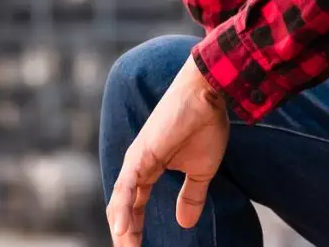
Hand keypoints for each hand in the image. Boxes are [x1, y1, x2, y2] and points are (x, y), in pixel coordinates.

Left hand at [105, 56, 231, 245]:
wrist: (208, 95)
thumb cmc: (204, 125)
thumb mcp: (200, 172)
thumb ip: (190, 197)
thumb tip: (185, 222)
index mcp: (148, 169)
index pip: (134, 205)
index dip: (133, 228)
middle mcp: (136, 166)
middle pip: (123, 207)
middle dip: (124, 234)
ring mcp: (136, 160)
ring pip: (121, 202)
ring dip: (121, 229)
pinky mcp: (141, 155)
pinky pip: (128, 187)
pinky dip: (123, 210)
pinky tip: (122, 231)